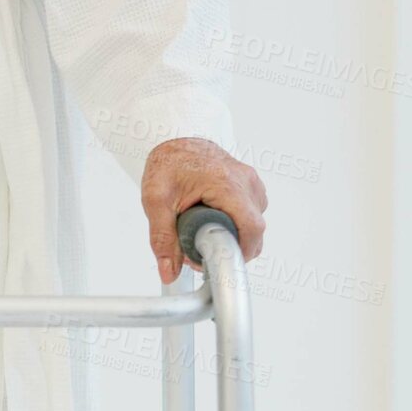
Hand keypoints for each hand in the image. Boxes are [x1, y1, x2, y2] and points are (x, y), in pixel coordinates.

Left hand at [141, 137, 267, 283]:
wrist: (175, 138)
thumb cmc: (168, 163)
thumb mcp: (156, 201)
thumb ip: (162, 238)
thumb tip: (168, 272)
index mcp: (227, 184)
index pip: (251, 229)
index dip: (238, 252)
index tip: (216, 262)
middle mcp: (246, 182)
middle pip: (255, 230)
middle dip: (232, 247)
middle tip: (201, 250)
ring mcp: (251, 182)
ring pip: (254, 224)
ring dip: (234, 236)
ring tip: (203, 234)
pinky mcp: (250, 184)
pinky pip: (252, 213)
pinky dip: (236, 224)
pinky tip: (213, 223)